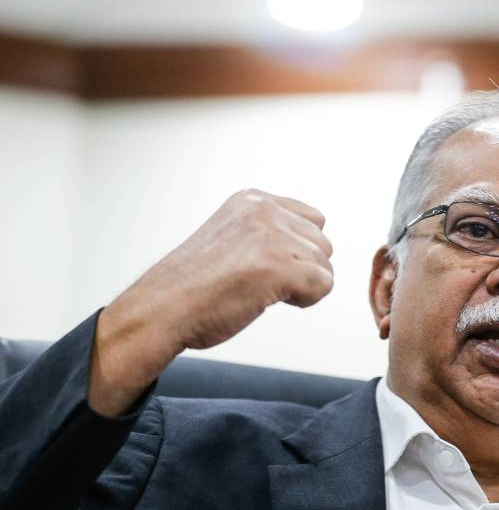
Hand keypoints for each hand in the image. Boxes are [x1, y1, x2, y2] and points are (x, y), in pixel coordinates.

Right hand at [88, 189, 332, 415]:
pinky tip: (272, 300)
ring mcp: (272, 236)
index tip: (264, 265)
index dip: (298, 251)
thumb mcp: (234, 236)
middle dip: (303, 269)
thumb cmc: (194, 284)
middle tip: (262, 282)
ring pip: (324, 266)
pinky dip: (306, 300)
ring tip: (261, 290)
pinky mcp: (279, 266)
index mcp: (253, 199)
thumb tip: (316, 244)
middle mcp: (264, 211)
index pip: (313, 221)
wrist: (162, 309)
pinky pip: (323, 285)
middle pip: (323, 244)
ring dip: (302, 286)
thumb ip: (269, 231)